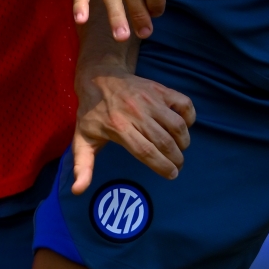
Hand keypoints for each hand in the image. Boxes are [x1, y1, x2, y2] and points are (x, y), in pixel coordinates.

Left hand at [71, 69, 195, 193]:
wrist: (99, 78)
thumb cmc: (92, 113)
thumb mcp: (82, 139)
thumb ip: (83, 166)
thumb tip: (78, 191)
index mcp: (118, 127)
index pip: (145, 151)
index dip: (162, 166)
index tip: (171, 175)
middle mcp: (136, 113)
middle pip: (164, 141)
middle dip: (176, 158)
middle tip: (177, 165)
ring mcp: (150, 99)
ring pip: (177, 124)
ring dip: (184, 140)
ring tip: (180, 148)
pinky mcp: (160, 89)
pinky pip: (184, 104)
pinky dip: (190, 116)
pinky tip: (183, 126)